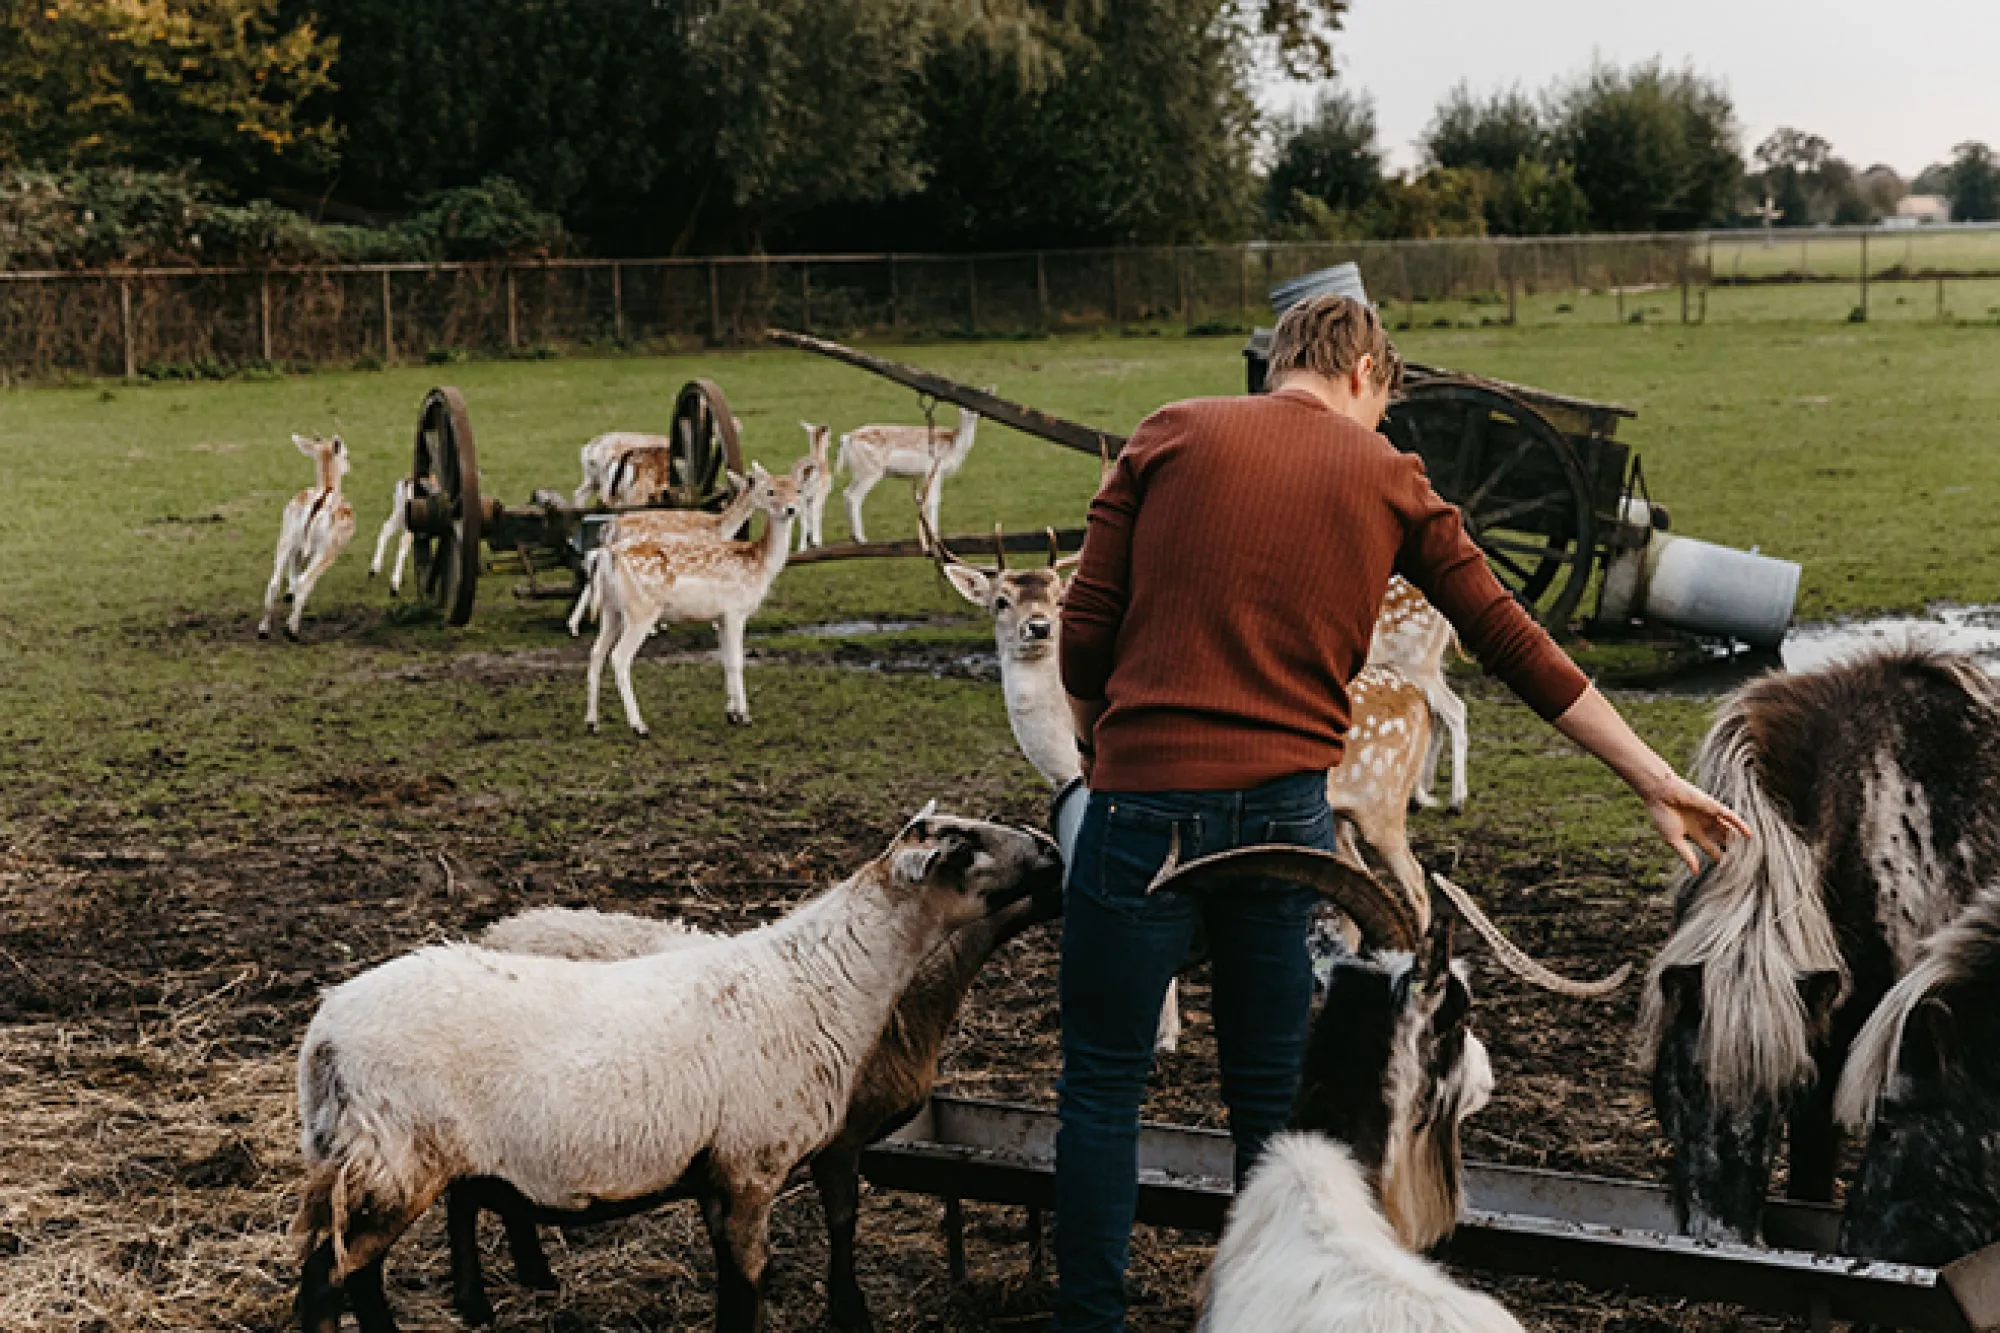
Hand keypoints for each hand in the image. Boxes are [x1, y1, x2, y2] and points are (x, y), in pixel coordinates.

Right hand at [1637, 770, 1751, 875]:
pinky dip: (1740, 825)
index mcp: (1692, 832)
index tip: (1727, 868)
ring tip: (1748, 852)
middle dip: (1729, 848)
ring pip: (1727, 829)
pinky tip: (1749, 835)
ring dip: (1736, 839)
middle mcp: (1703, 824)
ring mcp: (1709, 815)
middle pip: (1720, 839)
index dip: (1717, 856)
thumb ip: (1686, 854)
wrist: (1660, 793)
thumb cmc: (1662, 815)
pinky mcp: (1713, 807)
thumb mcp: (1673, 839)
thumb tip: (1695, 872)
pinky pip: (1730, 817)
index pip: (1709, 847)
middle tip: (1741, 862)